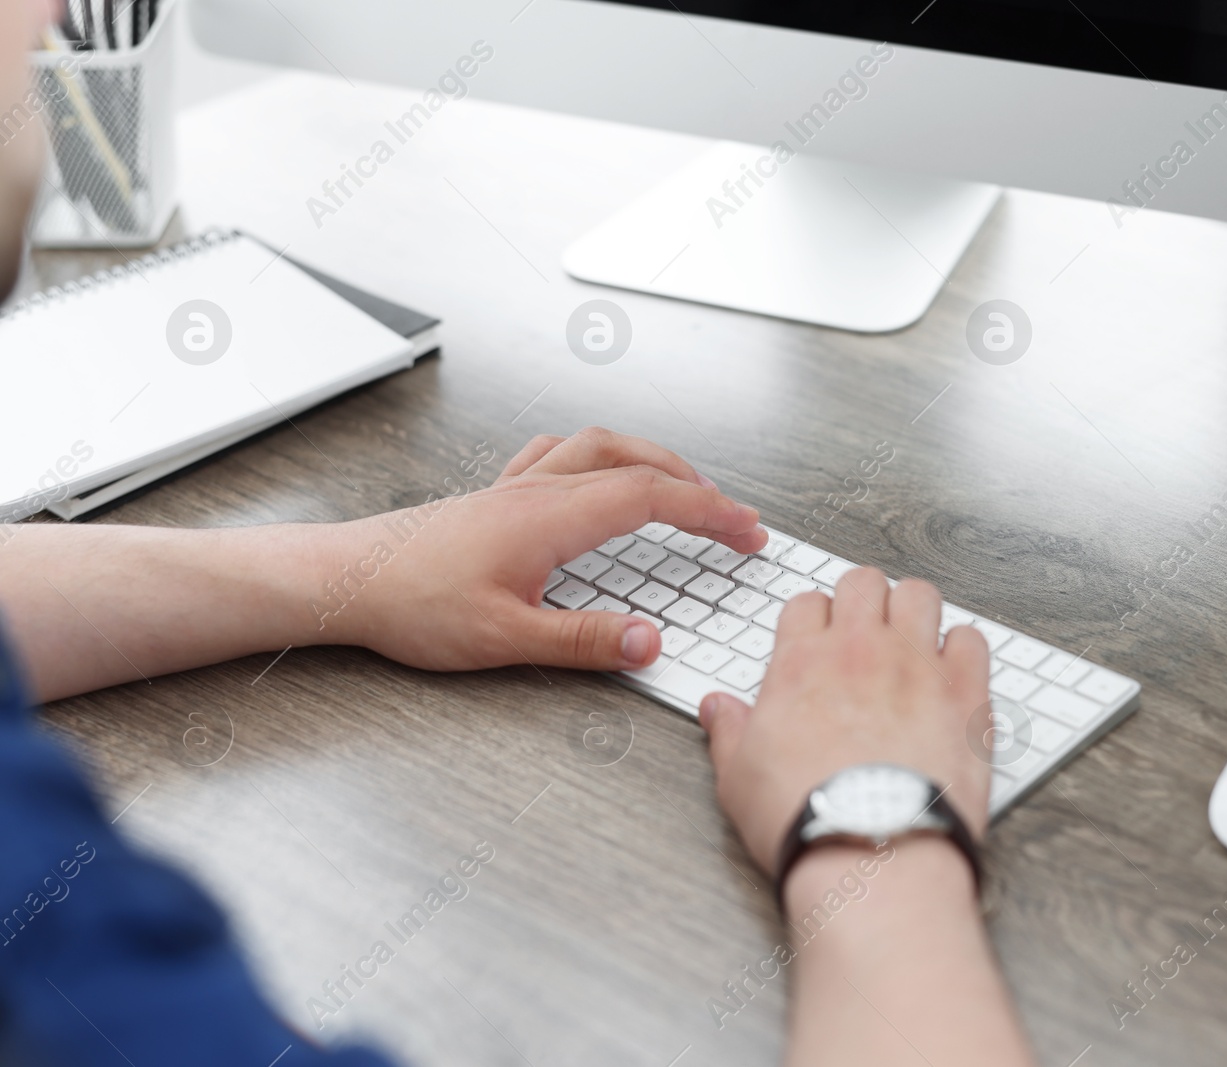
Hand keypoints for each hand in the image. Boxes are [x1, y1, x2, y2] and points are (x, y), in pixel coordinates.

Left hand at [323, 427, 766, 672]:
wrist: (344, 581)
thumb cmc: (412, 605)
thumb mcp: (505, 640)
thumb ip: (584, 643)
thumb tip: (649, 642)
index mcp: (552, 518)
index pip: (653, 497)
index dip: (711, 512)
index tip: (747, 531)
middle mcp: (539, 490)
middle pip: (637, 462)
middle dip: (696, 485)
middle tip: (732, 518)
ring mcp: (516, 487)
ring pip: (601, 447)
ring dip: (653, 460)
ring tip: (685, 486)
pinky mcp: (496, 497)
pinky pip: (561, 455)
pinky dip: (599, 457)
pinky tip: (599, 475)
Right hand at [699, 568, 990, 879]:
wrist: (873, 855)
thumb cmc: (807, 821)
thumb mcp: (738, 780)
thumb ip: (728, 733)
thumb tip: (717, 708)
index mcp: (802, 664)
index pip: (807, 603)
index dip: (812, 619)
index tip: (817, 640)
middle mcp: (861, 652)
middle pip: (862, 582)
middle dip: (862, 599)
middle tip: (864, 630)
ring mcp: (918, 667)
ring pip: (920, 595)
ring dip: (913, 610)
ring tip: (911, 640)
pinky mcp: (965, 695)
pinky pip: (972, 639)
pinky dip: (964, 648)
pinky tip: (953, 672)